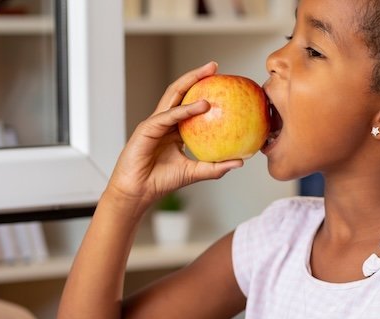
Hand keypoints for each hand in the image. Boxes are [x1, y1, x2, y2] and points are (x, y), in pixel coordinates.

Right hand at [106, 61, 244, 207]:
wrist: (138, 192)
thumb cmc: (161, 181)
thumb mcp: (194, 172)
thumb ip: (215, 167)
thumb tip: (240, 161)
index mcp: (174, 128)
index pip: (189, 102)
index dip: (203, 90)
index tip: (223, 83)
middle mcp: (164, 120)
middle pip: (180, 92)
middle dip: (197, 76)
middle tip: (215, 66)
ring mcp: (155, 122)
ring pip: (173, 96)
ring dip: (190, 81)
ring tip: (208, 73)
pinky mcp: (147, 128)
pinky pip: (169, 116)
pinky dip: (185, 109)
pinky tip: (201, 105)